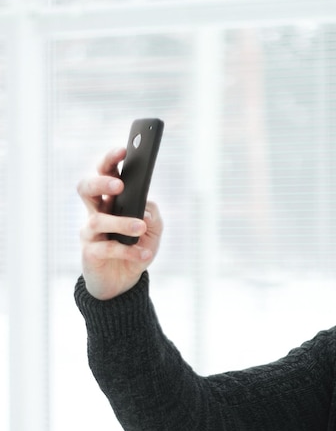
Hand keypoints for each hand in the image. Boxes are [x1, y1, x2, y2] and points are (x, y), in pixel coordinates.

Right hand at [77, 148, 163, 299]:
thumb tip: (145, 212)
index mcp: (111, 200)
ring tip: (141, 228)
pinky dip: (129, 250)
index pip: (106, 173)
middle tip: (120, 185)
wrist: (123, 280)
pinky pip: (107, 248)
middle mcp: (96, 211)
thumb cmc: (137, 247)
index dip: (111, 159)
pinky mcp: (90, 253)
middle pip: (86, 187)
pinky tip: (144, 253)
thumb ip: (153, 215)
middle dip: (101, 181)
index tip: (125, 149)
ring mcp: (90, 233)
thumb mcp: (153, 230)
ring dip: (122, 222)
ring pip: (97, 220)